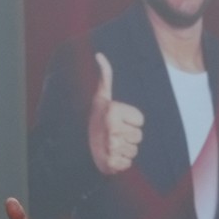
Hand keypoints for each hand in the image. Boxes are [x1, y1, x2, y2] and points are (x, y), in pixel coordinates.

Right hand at [86, 51, 143, 176]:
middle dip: (129, 136)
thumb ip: (105, 75)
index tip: (118, 120)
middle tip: (115, 133)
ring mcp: (112, 147)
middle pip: (139, 137)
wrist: (77, 145)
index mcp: (113, 111)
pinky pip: (128, 163)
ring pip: (134, 151)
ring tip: (113, 143)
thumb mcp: (101, 96)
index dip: (131, 121)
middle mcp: (112, 129)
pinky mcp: (111, 163)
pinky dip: (121, 162)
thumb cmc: (96, 118)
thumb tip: (100, 55)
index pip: (141, 120)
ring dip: (126, 149)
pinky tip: (112, 155)